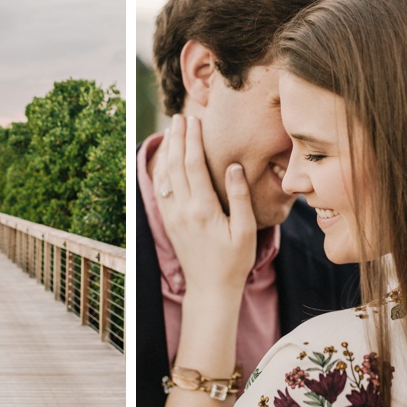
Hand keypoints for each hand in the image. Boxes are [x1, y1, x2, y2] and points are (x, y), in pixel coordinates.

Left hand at [153, 114, 255, 294]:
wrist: (210, 289)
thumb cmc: (233, 261)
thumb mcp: (244, 231)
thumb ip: (240, 197)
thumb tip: (233, 166)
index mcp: (202, 210)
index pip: (194, 165)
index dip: (193, 140)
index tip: (195, 120)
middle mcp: (182, 211)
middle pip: (175, 165)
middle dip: (177, 138)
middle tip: (180, 117)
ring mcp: (172, 217)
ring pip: (164, 176)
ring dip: (167, 151)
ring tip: (172, 131)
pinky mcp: (169, 223)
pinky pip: (161, 191)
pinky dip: (161, 170)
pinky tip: (165, 159)